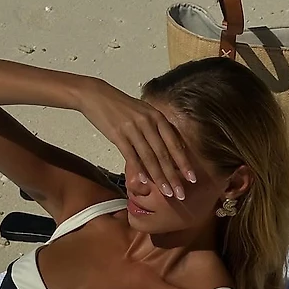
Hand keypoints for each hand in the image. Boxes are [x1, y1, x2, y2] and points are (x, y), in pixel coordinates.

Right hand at [79, 79, 195, 198]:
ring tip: (167, 192)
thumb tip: (171, 148)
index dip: (184, 163)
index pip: (174, 144)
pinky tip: (144, 181)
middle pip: (164, 154)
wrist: (96, 95)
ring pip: (150, 157)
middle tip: (181, 193)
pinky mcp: (118, 134)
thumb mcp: (144, 113)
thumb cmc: (121, 106)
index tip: (192, 179)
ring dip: (159, 177)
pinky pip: (130, 155)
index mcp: (157, 117)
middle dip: (174, 176)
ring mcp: (133, 128)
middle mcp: (148, 122)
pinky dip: (138, 169)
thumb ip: (157, 129)